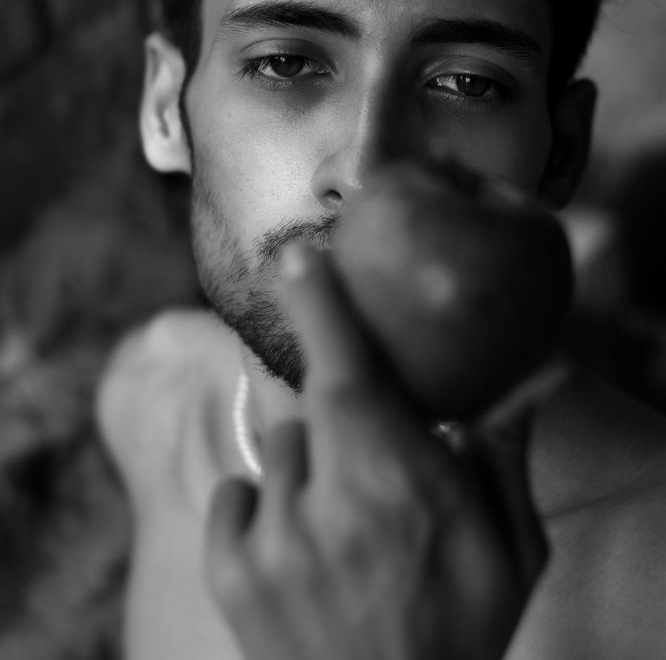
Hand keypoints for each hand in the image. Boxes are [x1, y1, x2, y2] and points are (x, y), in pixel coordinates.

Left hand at [205, 243, 551, 659]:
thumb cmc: (460, 636)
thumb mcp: (512, 554)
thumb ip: (509, 459)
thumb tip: (536, 379)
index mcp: (401, 488)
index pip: (348, 373)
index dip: (319, 306)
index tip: (296, 254)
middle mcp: (329, 507)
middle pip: (304, 402)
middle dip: (334, 409)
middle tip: (362, 456)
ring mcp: (273, 543)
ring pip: (278, 449)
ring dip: (310, 470)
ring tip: (343, 526)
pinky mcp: (231, 575)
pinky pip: (234, 494)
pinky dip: (261, 507)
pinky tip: (298, 547)